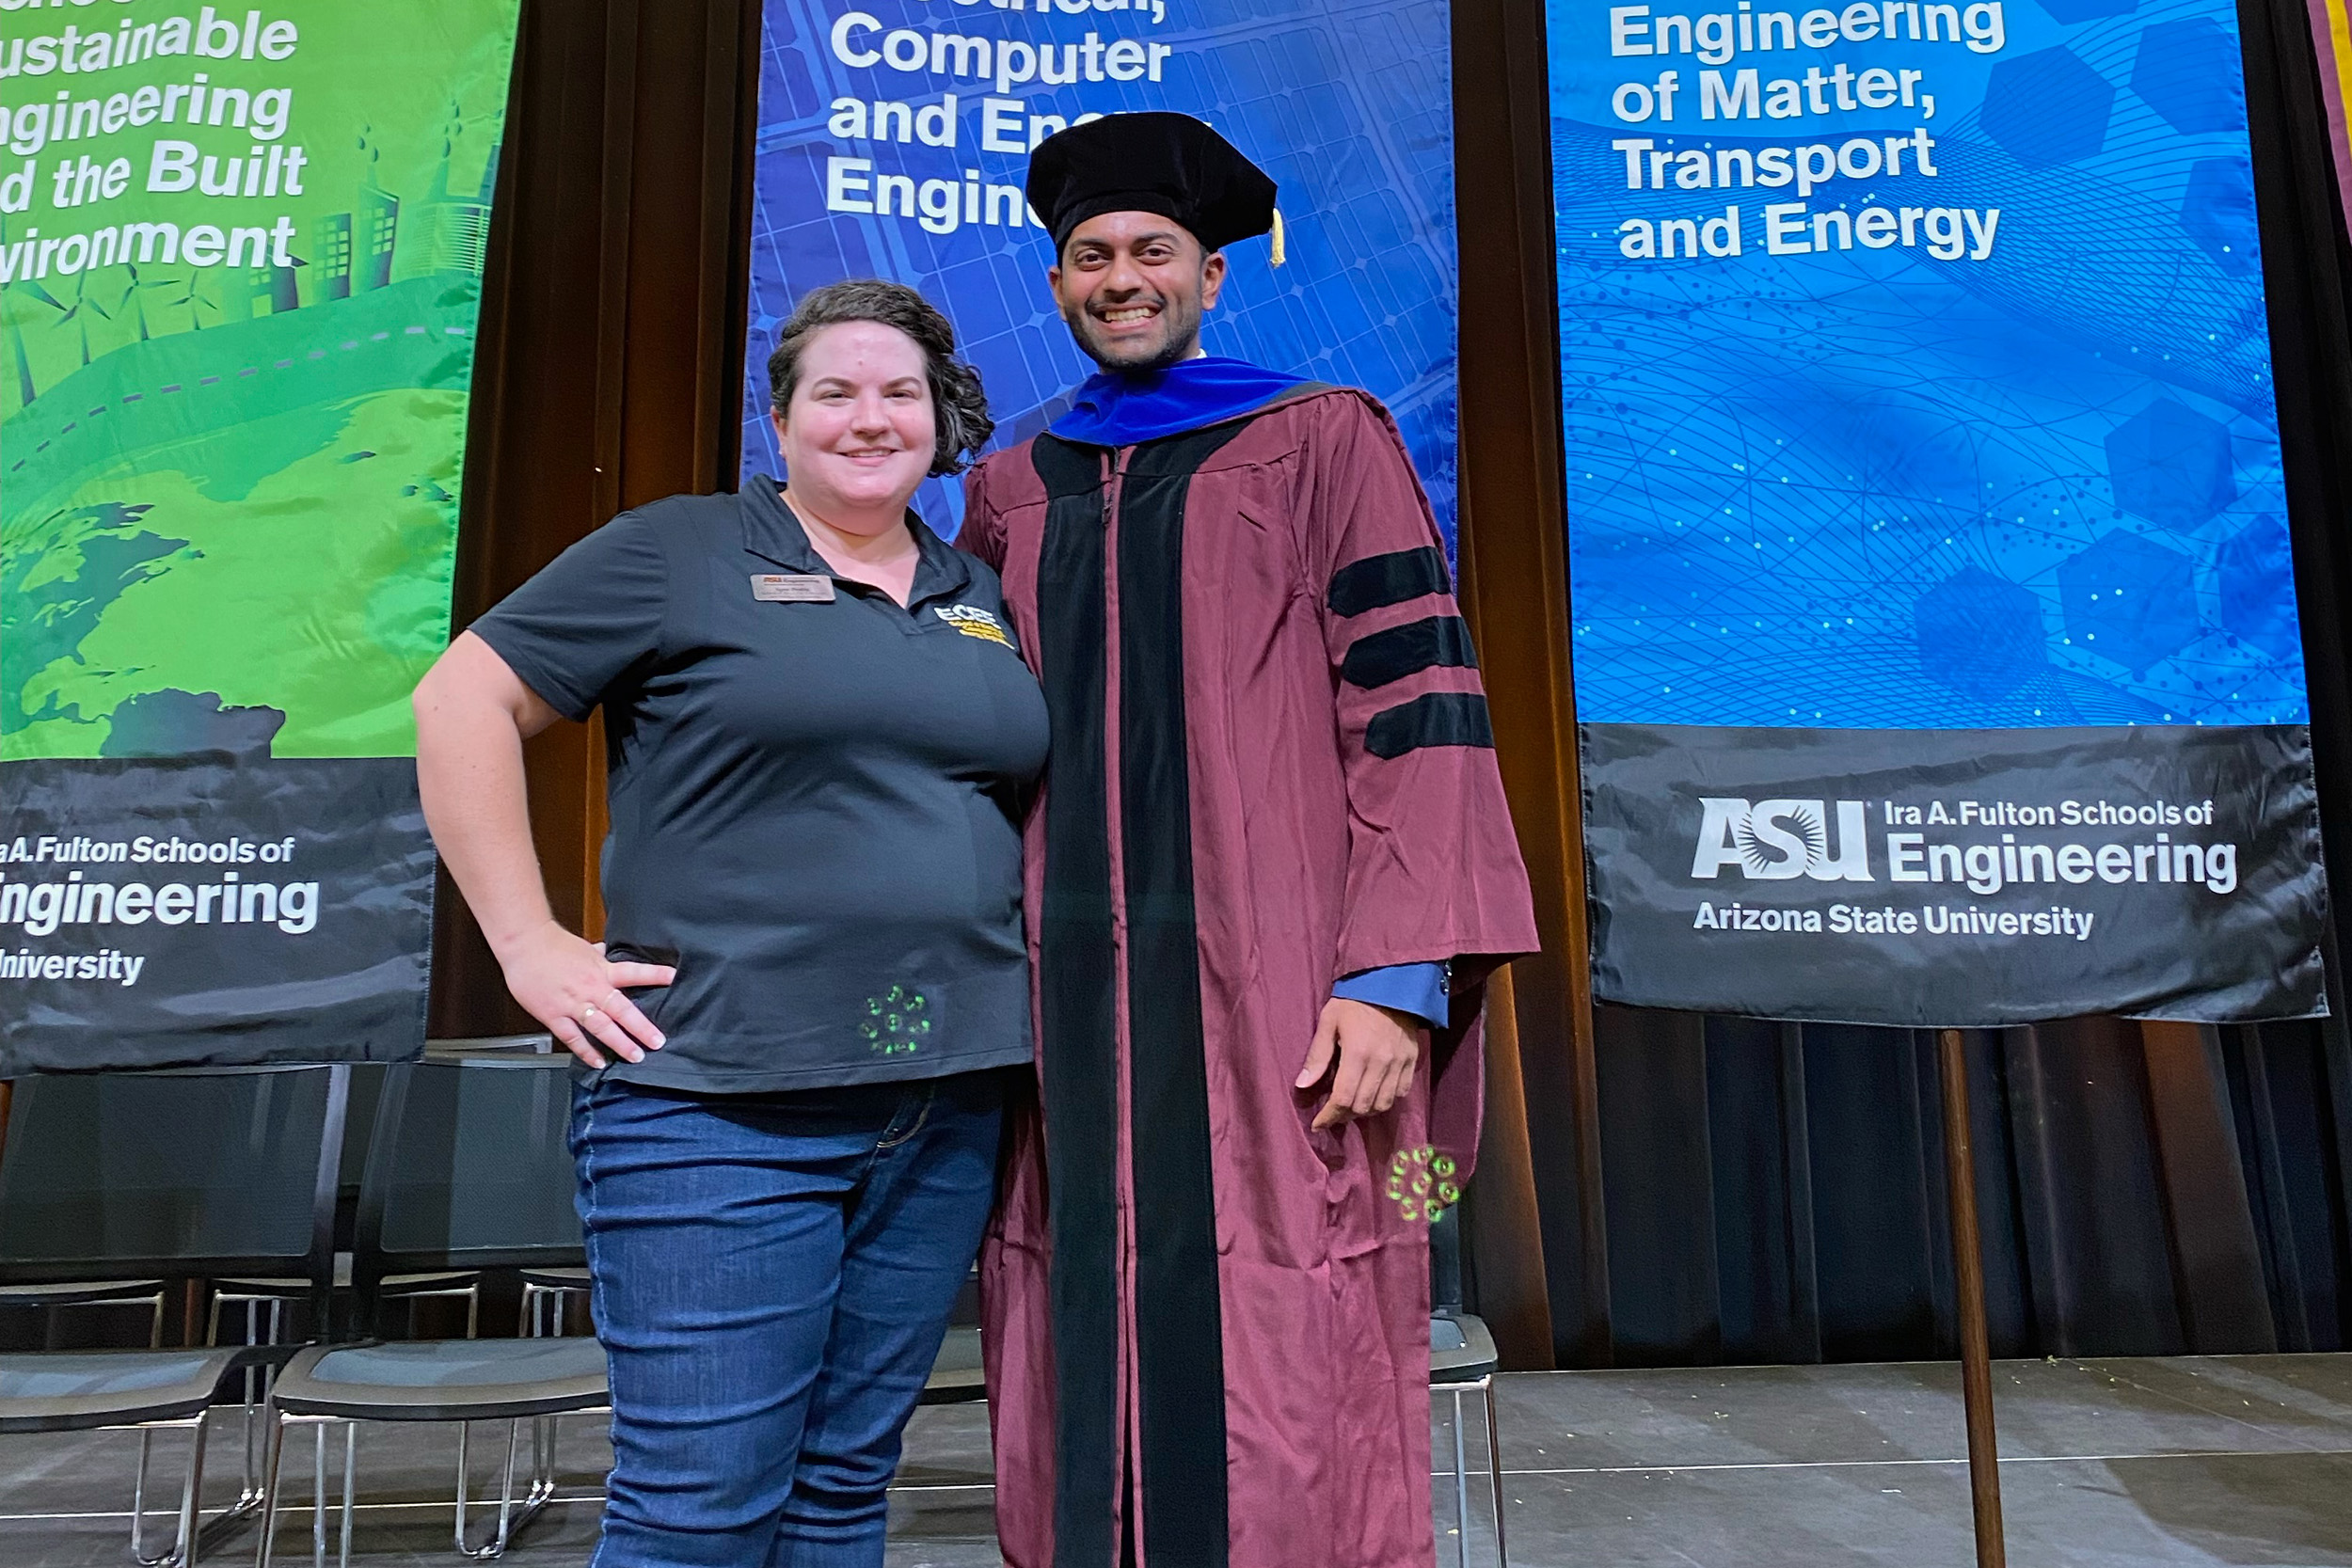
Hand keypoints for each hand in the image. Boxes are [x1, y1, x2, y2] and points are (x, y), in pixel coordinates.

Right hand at [495, 921, 675, 1067]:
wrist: (524, 945)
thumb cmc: (554, 946)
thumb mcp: (586, 949)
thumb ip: (601, 958)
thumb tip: (611, 952)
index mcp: (601, 970)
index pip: (633, 972)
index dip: (654, 974)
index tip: (672, 978)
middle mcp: (591, 988)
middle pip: (621, 1009)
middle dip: (641, 1027)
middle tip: (657, 1041)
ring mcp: (572, 1004)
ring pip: (600, 1027)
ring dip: (618, 1043)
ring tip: (634, 1056)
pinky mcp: (553, 1015)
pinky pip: (572, 1037)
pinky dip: (586, 1051)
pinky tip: (598, 1062)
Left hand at [1296, 998, 1423, 1130]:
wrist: (1391, 984)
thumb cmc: (1354, 1001)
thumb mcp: (1328, 1021)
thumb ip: (1317, 1056)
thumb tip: (1302, 1085)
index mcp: (1357, 1053)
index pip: (1343, 1098)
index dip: (1329, 1116)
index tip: (1318, 1123)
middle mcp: (1381, 1062)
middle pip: (1363, 1106)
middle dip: (1344, 1115)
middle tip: (1333, 1113)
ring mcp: (1399, 1063)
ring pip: (1383, 1104)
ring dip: (1365, 1111)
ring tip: (1352, 1106)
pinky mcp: (1411, 1061)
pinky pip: (1400, 1093)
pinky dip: (1385, 1100)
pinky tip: (1373, 1094)